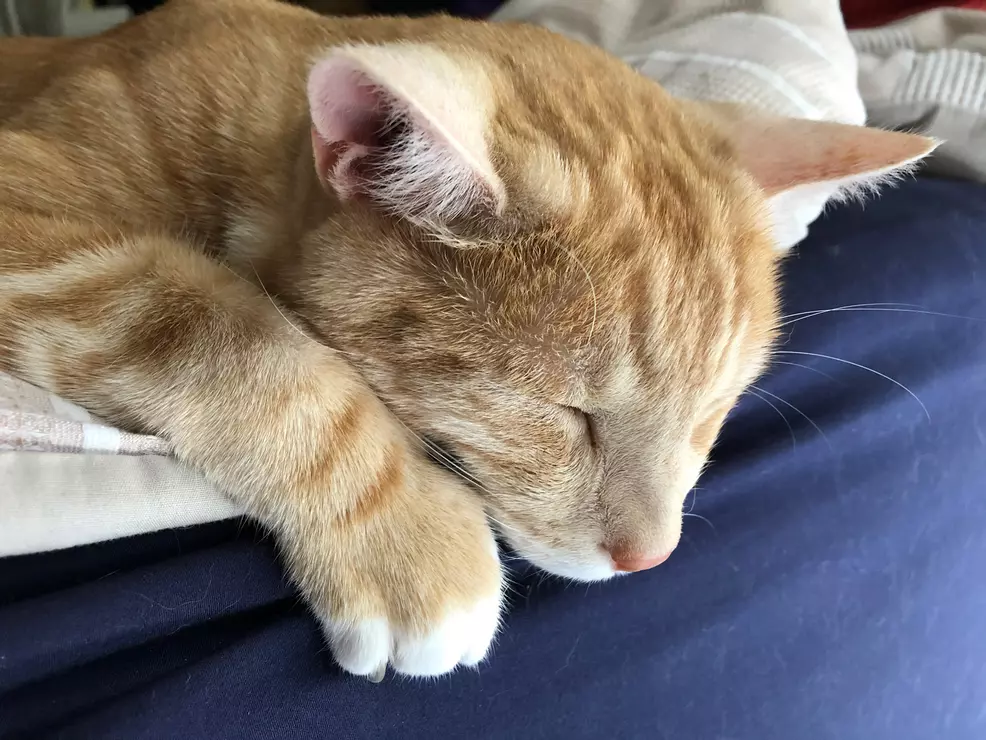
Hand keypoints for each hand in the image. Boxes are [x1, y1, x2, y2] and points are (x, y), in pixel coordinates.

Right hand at [283, 446, 503, 679]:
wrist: (351, 471)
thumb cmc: (404, 483)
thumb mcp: (464, 520)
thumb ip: (471, 568)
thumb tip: (462, 603)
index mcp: (487, 585)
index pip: (473, 644)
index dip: (446, 627)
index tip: (423, 605)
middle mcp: (457, 613)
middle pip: (438, 661)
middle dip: (417, 642)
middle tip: (392, 601)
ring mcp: (411, 625)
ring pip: (403, 667)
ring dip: (386, 644)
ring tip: (370, 597)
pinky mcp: (363, 631)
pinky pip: (359, 662)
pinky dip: (348, 640)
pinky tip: (345, 598)